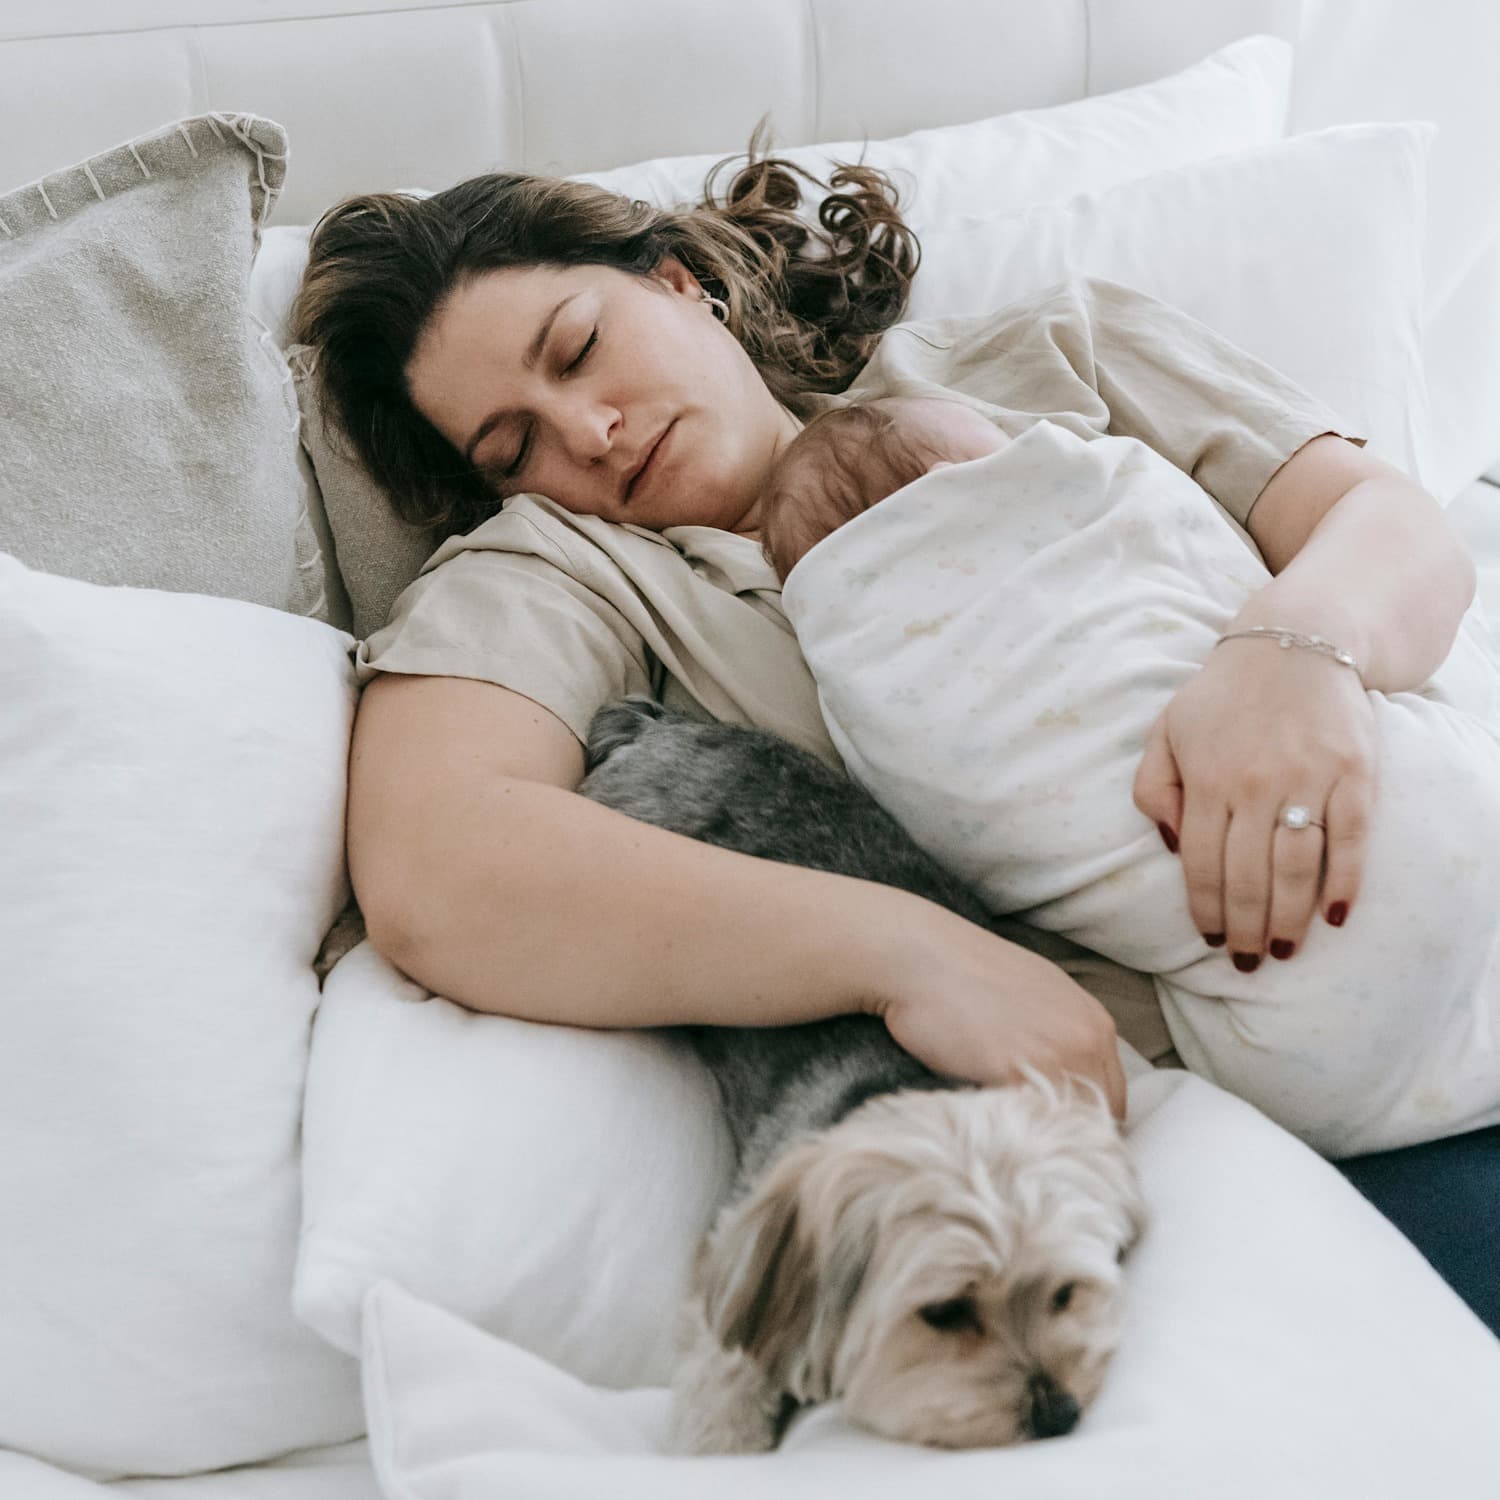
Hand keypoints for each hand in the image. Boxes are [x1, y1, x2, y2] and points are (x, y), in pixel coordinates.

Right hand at [866, 896, 1127, 1118]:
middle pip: (1098, 1120)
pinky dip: (1010, 1132)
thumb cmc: (965, 975)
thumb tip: (1067, 1087)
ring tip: (1007, 1136)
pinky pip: (1026, 1123)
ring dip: (1039, 1137)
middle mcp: (1087, 1039)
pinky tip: (988, 1126)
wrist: (917, 956)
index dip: (1083, 1121)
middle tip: (1029, 1141)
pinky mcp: (1016, 1073)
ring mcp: (1056, 1057)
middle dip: (1066, 1135)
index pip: (1114, 1100)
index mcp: (1096, 1023)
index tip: (1052, 1130)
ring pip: (1065, 1127)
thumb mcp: (1037, 998)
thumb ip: (1064, 1039)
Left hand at [1132, 639, 1376, 967]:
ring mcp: (1308, 778)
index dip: (1205, 909)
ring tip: (1286, 951)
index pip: (1202, 863)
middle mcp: (1256, 784)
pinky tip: (1335, 915)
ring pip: (1297, 866)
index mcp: (1207, 779)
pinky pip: (1351, 838)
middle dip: (1246, 929)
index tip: (1210, 940)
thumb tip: (1173, 847)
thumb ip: (1153, 789)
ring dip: (1291, 918)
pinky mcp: (1354, 773)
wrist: (1297, 642)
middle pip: (1249, 876)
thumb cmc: (1222, 697)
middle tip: (1248, 963)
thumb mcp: (1165, 732)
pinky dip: (1345, 881)